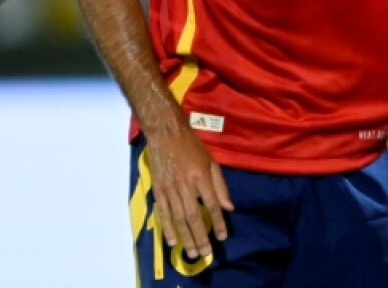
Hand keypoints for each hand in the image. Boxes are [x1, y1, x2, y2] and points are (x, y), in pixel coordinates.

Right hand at [146, 125, 234, 258]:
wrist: (166, 135)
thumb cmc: (192, 147)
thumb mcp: (212, 162)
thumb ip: (220, 186)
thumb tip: (229, 207)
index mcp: (201, 175)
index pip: (212, 204)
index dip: (218, 222)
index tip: (223, 236)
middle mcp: (185, 184)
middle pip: (193, 215)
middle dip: (200, 236)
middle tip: (206, 253)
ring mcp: (169, 188)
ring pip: (178, 218)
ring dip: (185, 237)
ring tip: (192, 252)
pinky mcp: (158, 190)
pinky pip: (163, 213)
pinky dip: (167, 228)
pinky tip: (173, 241)